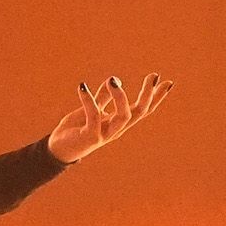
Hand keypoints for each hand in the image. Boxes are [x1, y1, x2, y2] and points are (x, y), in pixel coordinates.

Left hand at [46, 73, 170, 162]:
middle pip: (139, 113)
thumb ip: (102, 98)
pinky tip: (82, 87)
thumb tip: (112, 80)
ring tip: (112, 80)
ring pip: (123, 116)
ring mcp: (105, 134)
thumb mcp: (91, 110)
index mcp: (118, 122)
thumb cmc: (76, 130)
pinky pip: (94, 116)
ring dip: (120, 97)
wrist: (58, 149)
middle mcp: (116, 129)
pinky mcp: (90, 136)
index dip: (156, 97)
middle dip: (149, 95)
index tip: (168, 82)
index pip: (143, 110)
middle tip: (153, 76)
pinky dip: (89, 100)